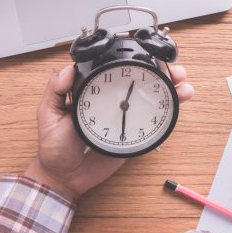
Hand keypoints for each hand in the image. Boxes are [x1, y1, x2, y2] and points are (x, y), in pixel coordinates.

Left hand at [24, 64, 193, 199]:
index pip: (116, 72)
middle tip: (175, 72)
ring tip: (183, 87)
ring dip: (170, 93)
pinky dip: (165, 118)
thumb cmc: (53, 148)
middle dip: (162, 75)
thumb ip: (55, 91)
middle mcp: (111, 104)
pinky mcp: (130, 139)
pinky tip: (177, 107)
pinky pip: (150, 126)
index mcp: (93, 94)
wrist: (64, 178)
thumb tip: (66, 70)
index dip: (135, 62)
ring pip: (150, 103)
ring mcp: (123, 121)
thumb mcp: (48, 115)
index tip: (148, 55)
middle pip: (140, 85)